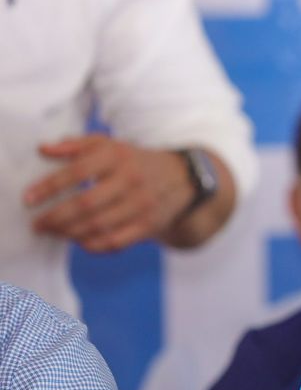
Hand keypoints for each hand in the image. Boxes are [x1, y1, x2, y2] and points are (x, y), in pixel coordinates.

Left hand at [23, 135, 191, 251]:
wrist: (183, 179)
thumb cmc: (135, 161)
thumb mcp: (110, 145)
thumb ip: (76, 145)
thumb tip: (43, 150)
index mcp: (118, 156)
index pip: (77, 171)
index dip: (49, 187)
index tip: (28, 199)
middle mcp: (132, 180)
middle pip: (86, 204)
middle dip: (56, 217)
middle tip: (38, 224)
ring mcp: (142, 205)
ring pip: (98, 225)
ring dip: (69, 232)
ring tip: (54, 232)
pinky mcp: (149, 225)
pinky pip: (115, 242)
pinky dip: (92, 245)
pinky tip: (79, 241)